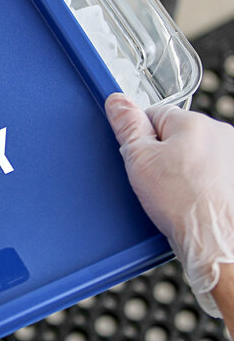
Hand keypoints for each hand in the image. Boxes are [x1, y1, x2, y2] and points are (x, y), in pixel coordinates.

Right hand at [105, 92, 233, 317]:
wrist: (214, 239)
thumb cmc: (181, 202)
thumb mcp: (139, 159)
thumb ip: (127, 126)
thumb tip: (117, 101)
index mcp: (193, 122)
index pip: (153, 115)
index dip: (140, 137)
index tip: (139, 158)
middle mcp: (219, 132)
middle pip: (175, 133)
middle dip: (162, 152)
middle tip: (155, 178)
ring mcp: (231, 154)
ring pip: (193, 152)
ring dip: (181, 166)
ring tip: (174, 191)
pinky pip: (208, 169)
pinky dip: (198, 180)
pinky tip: (190, 196)